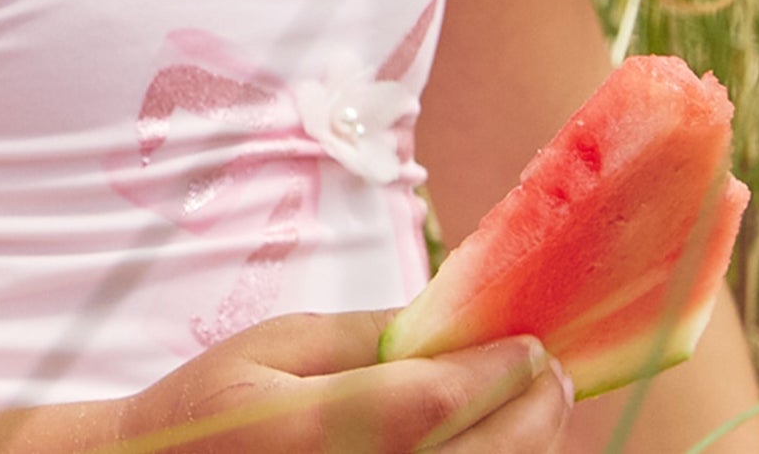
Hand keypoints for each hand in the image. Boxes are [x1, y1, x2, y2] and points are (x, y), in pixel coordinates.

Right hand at [122, 311, 571, 452]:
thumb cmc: (210, 409)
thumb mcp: (276, 344)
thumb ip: (364, 332)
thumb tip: (446, 317)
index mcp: (326, 428)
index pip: (445, 397)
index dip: (502, 367)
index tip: (530, 340)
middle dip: (536, 410)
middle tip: (548, 371)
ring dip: (526, 449)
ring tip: (534, 409)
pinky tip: (493, 446)